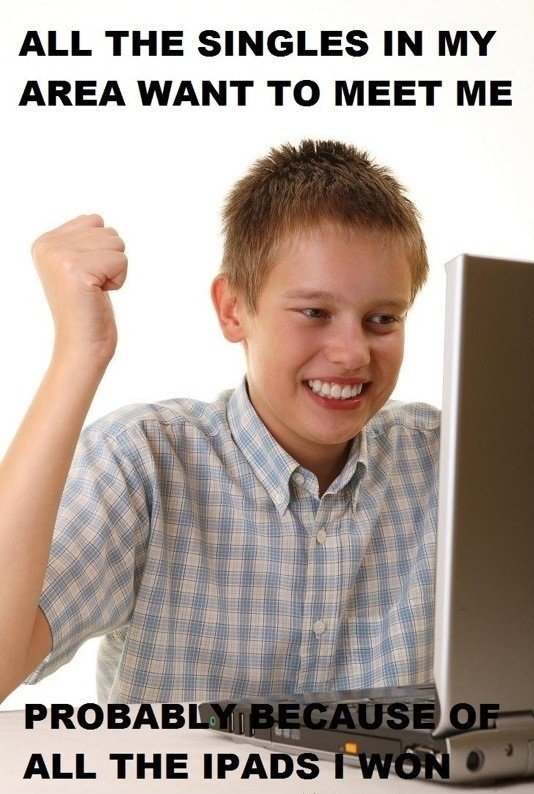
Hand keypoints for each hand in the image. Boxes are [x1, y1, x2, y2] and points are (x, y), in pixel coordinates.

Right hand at [32, 214, 126, 364]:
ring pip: (116, 243)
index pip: (94, 221)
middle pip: (107, 231)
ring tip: (95, 290)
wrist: (82, 345)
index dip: (101, 251)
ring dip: (114, 270)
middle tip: (92, 287)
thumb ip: (83, 239)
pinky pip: (121, 260)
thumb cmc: (87, 308)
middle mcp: (48, 245)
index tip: (85, 276)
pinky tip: (100, 295)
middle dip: (110, 260)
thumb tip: (97, 219)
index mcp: (45, 241)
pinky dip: (118, 280)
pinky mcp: (77, 270)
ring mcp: (60, 256)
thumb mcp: (78, 266)